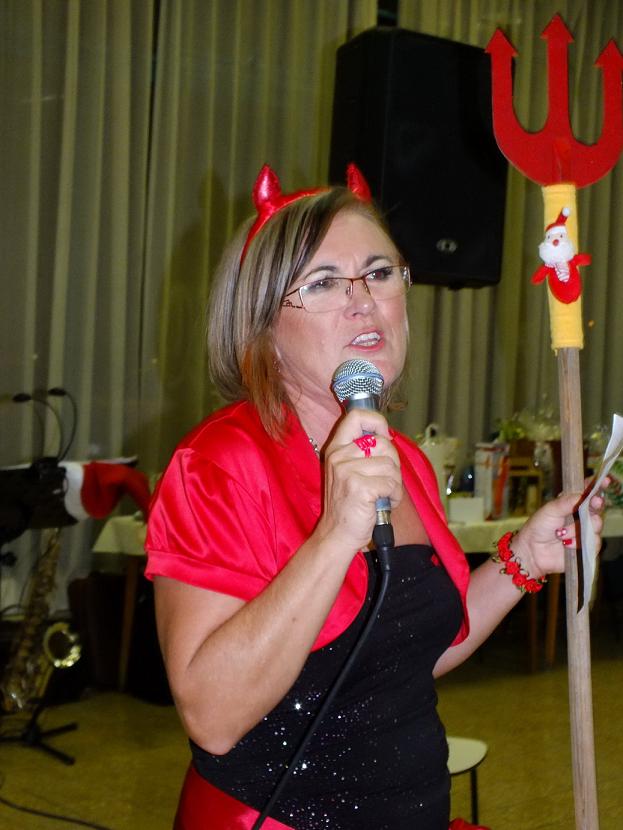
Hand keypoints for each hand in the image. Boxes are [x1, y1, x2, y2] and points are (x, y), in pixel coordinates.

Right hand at [318, 409, 402, 552]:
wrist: (336, 535)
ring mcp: (347, 471)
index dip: (376, 421)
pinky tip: (383, 503)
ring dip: (394, 484)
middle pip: (383, 443)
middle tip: (385, 480)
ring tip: (383, 495)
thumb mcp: (348, 471)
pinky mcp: (359, 487)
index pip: (356, 416)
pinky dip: (394, 496)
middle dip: (393, 464)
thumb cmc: (348, 505)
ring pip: (391, 465)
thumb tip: (386, 435)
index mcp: (336, 448)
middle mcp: (339, 456)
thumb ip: (363, 451)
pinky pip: (391, 484)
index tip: (384, 436)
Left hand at [511, 483, 606, 579]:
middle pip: (598, 508)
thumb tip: (583, 495)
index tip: (605, 481)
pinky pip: (594, 542)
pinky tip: (566, 544)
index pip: (589, 493)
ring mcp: (586, 531)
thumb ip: (567, 502)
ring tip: (560, 533)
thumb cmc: (539, 527)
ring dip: (577, 529)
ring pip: (596, 525)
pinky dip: (578, 542)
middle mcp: (582, 516)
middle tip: (595, 502)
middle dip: (596, 504)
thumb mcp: (550, 510)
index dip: (598, 486)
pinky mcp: (587, 547)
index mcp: (573, 504)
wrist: (533, 550)